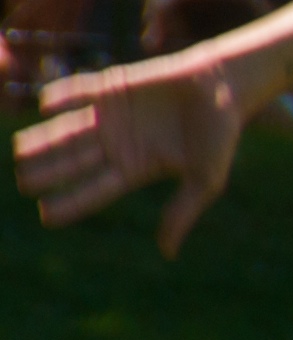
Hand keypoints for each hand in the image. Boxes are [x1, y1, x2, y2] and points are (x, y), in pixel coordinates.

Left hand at [14, 44, 256, 254]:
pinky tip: (47, 107)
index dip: (71, 203)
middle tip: (24, 181)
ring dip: (44, 139)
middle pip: (74, 161)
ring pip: (68, 130)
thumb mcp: (205, 181)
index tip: (45, 215)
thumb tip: (167, 253)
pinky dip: (62, 97)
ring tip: (21, 150)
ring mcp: (110, 115)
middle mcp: (115, 143)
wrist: (224, 88)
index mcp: (134, 168)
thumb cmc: (220, 137)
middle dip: (49, 171)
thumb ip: (182, 212)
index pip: (96, 190)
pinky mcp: (110, 86)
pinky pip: (79, 92)